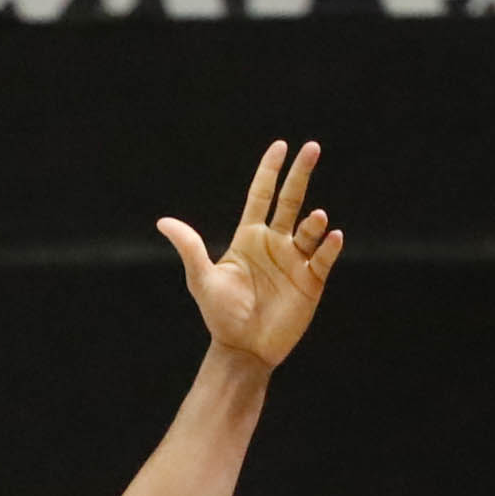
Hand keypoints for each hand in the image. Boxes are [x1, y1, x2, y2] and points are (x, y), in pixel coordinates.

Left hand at [158, 140, 341, 370]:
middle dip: (300, 174)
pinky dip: (330, 247)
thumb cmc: (220, 314)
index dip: (270, 170)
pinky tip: (331, 236)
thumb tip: (163, 221)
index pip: (262, 195)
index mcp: (249, 237)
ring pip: (309, 230)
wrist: (242, 349)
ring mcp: (295, 261)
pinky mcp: (311, 282)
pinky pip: (324, 258)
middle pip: (290, 200)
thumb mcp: (201, 279)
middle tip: (311, 147)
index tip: (280, 146)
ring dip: (314, 221)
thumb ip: (189, 247)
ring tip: (317, 218)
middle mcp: (275, 243)